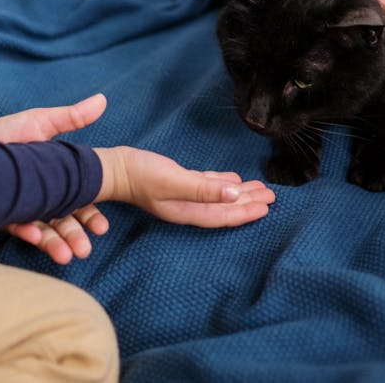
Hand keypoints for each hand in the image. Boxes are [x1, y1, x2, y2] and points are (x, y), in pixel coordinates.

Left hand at [0, 93, 108, 263]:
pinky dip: (27, 232)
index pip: (81, 203)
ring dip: (55, 244)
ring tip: (66, 256)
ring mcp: (23, 207)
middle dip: (76, 237)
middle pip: (65, 222)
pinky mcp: (2, 213)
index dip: (93, 216)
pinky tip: (34, 235)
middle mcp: (43, 198)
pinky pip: (16, 226)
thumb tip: (102, 99)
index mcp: (58, 181)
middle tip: (85, 250)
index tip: (103, 227)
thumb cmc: (10, 132)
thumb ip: (72, 117)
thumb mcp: (43, 122)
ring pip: (44, 231)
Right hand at [95, 147, 275, 227]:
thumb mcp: (174, 181)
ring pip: (218, 197)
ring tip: (259, 188)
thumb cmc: (140, 175)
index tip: (267, 206)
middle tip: (272, 196)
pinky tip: (233, 178)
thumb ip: (204, 188)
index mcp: (188, 211)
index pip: (224, 215)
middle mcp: (187, 207)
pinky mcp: (177, 183)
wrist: (112, 168)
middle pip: (224, 208)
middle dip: (248, 203)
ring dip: (238, 193)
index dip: (246, 212)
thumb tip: (234, 193)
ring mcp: (181, 196)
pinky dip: (221, 183)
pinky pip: (207, 186)